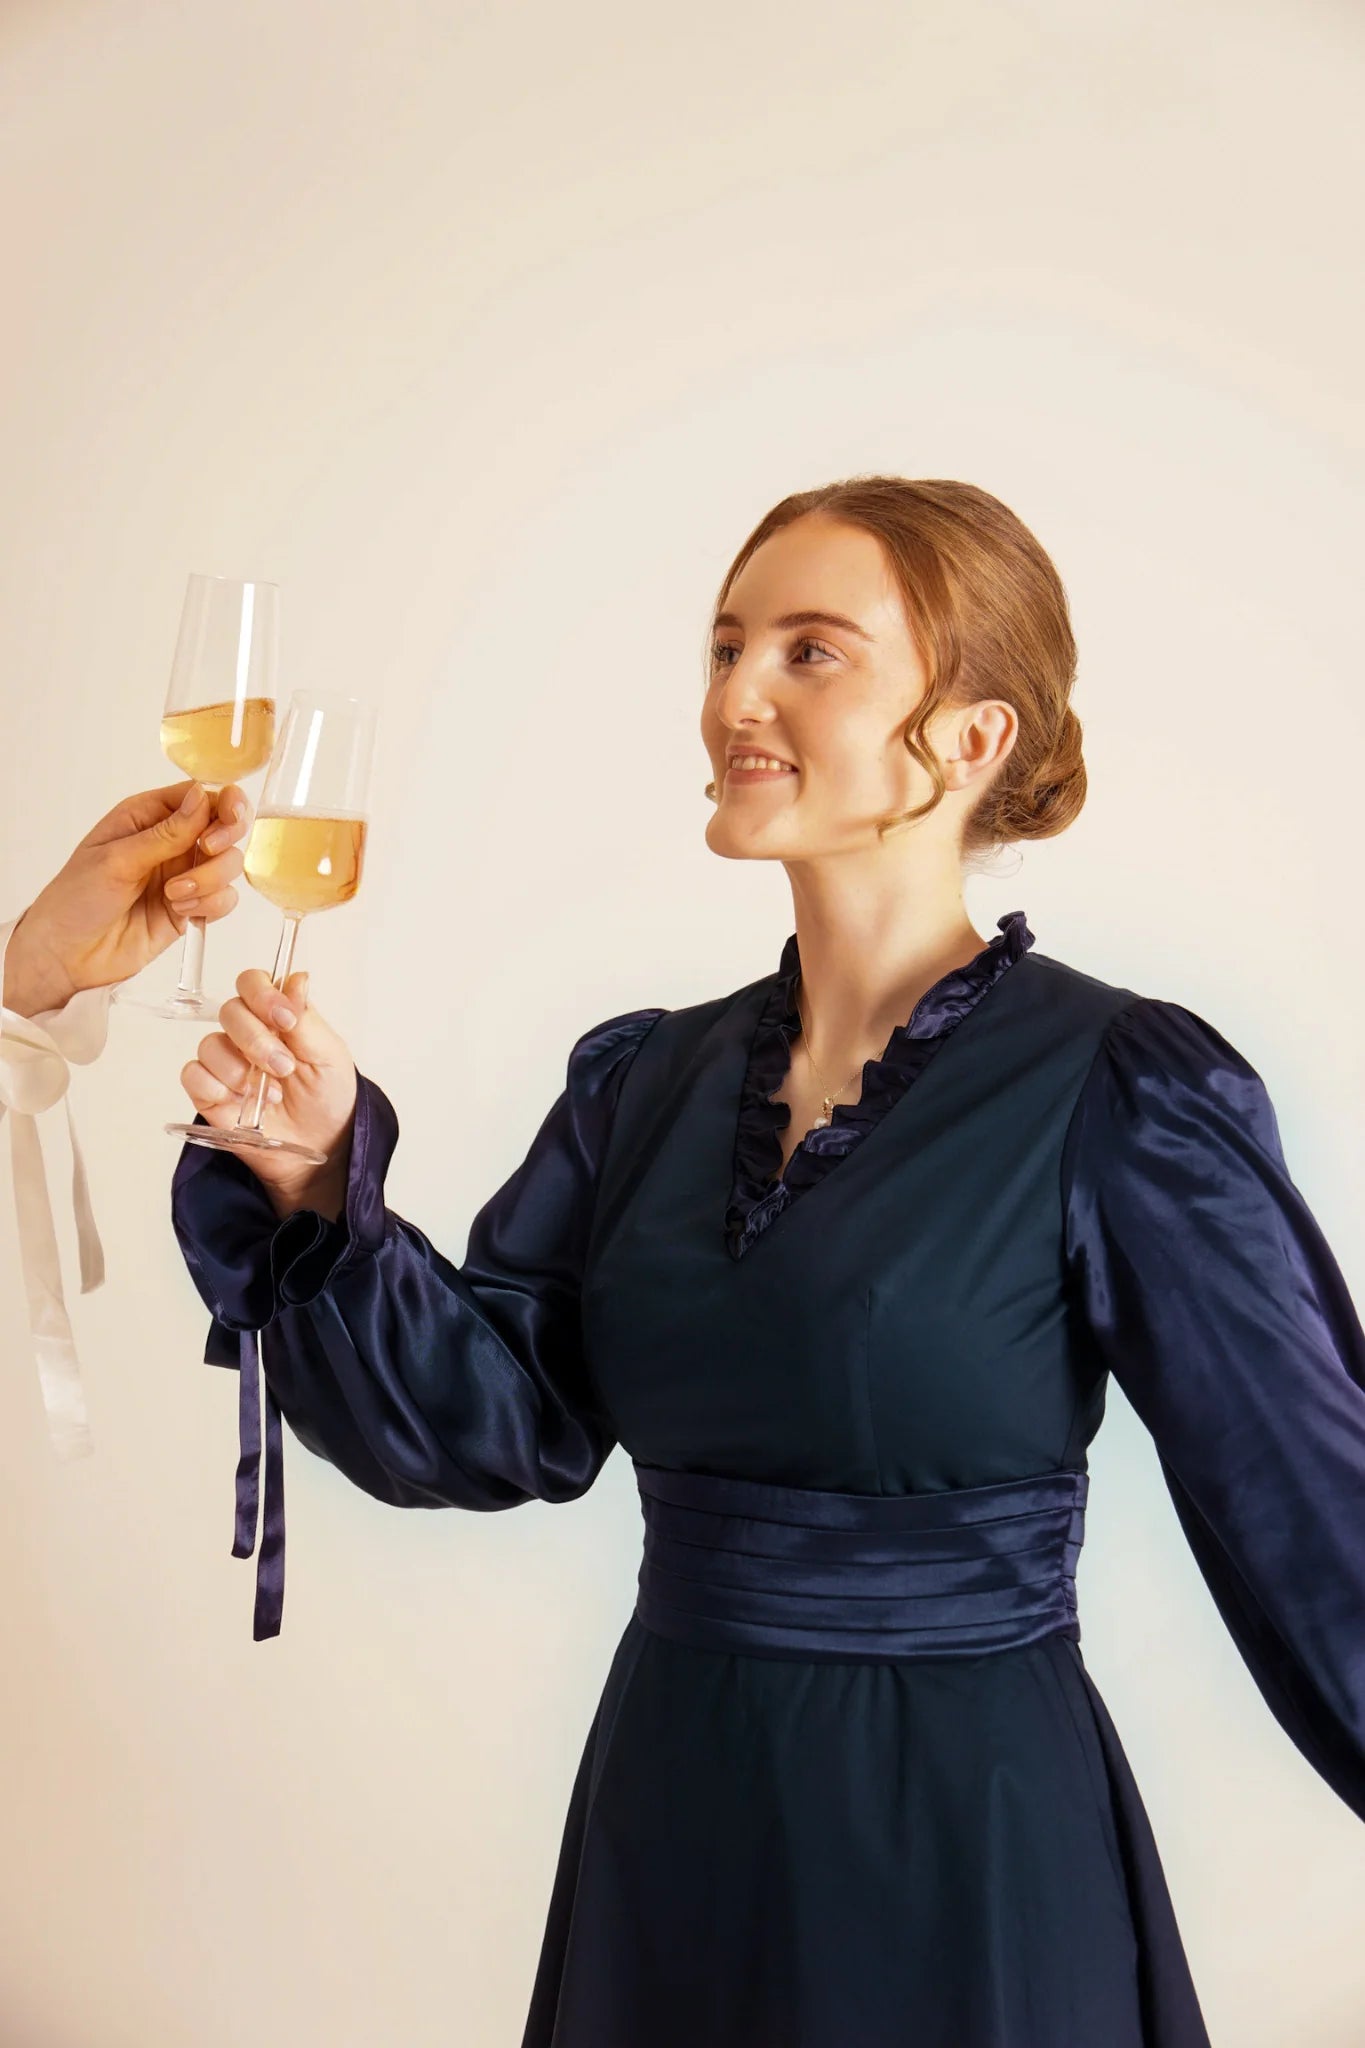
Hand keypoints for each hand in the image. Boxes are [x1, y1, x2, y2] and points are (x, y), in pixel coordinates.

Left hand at [3, 780, 251, 1016]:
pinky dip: (211, 905)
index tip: (225, 821)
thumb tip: (203, 797)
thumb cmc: (77, 899)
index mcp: (147, 816)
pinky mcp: (191, 907)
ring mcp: (184, 875)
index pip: (201, 796)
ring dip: (210, 879)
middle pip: (225, 826)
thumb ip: (166, 833)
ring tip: (174, 896)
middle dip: (224, 840)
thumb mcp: (117, 859)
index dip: (223, 803)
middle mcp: (171, 842)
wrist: (68, 954)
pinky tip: (180, 912)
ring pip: (229, 864)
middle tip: (206, 851)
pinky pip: (224, 899)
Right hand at [179, 967, 358, 1220]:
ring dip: (240, 1071)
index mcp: (276, 1015)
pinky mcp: (208, 1092)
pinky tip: (241, 1103)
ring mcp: (225, 1062)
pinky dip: (216, 1088)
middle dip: (256, 1040)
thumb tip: (297, 978)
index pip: (252, 983)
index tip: (285, 1019)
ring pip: (209, 1045)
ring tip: (270, 1095)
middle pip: (229, 1011)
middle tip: (283, 1067)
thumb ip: (307, 1018)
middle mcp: (247, 1033)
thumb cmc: (328, 1097)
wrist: (320, 1147)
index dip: (263, 995)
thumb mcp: (329, 1056)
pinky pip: (193, 1076)